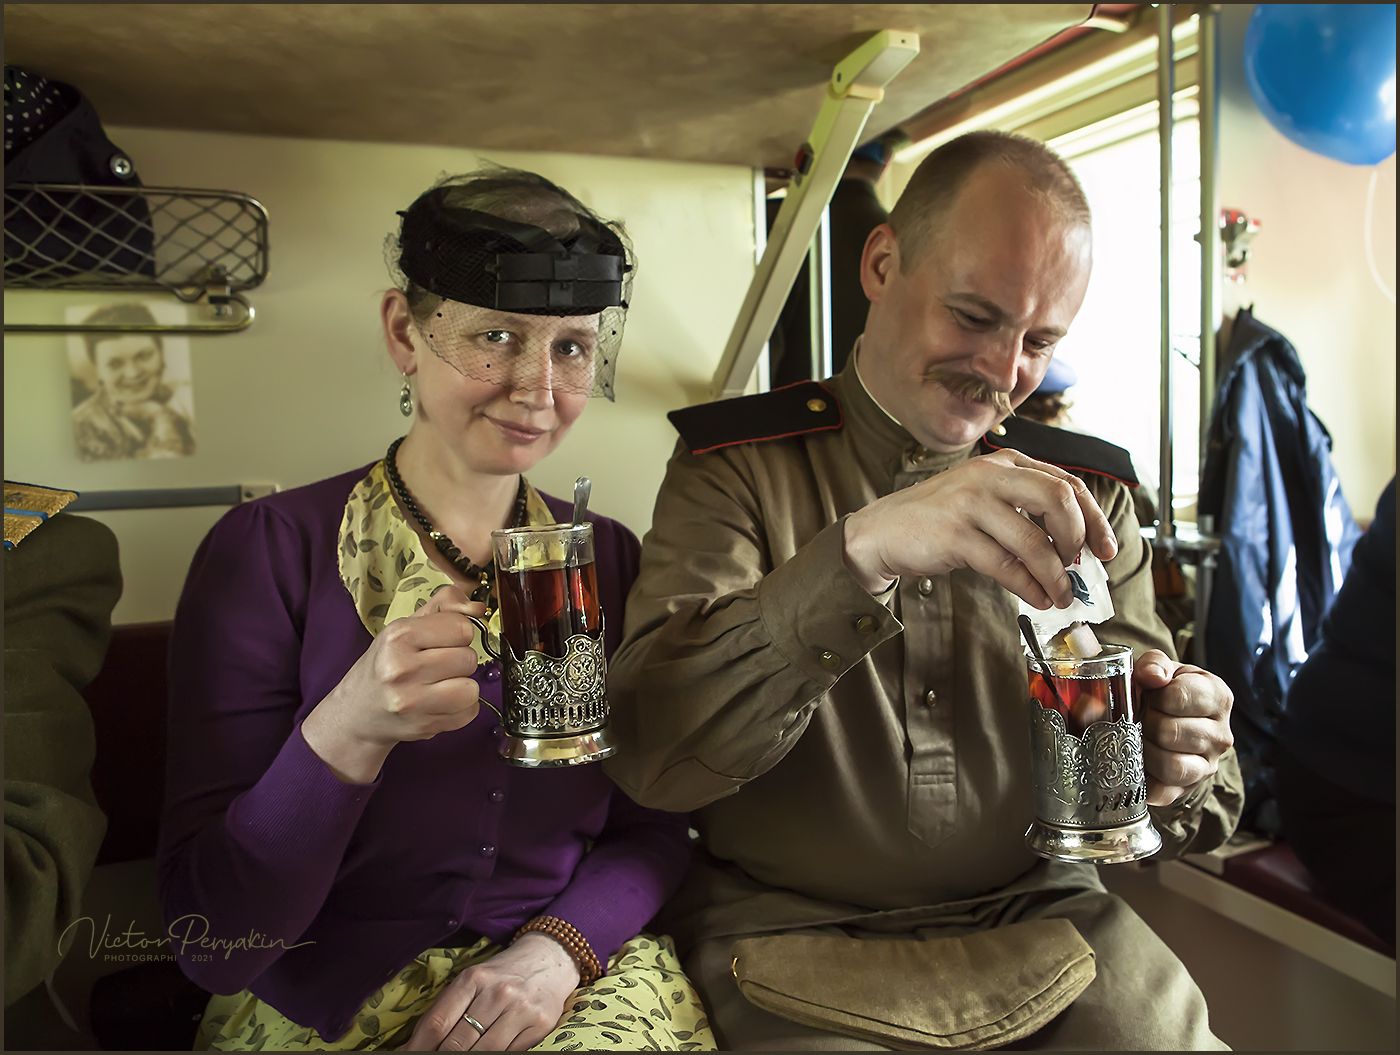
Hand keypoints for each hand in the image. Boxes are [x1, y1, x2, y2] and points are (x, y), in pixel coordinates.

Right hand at [302, 586, 484, 781]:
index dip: (457, 634)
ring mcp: (412, 702)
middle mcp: (402, 669)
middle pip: (469, 659)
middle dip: (459, 661)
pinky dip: (461, 709)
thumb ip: (444, 605)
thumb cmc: (386, 664)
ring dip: (462, 686)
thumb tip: (479, 609)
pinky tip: (439, 704)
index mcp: (399, 636)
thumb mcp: (406, 626)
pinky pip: (469, 712)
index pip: (462, 628)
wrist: (356, 712)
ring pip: (472, 689)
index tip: (441, 642)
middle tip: (437, 666)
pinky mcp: (423, 726)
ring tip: (440, 685)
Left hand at [402, 933, 579, 1050]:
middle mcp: (497, 992)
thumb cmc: (503, 974)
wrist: (549, 959)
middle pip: (457, 1043)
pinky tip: (487, 1054)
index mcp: (473, 978)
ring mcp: (520, 1009)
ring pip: (484, 1053)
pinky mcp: (540, 1024)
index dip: (418, 1047)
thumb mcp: (474, 980)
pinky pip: (510, 1054)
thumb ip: (448, 1009)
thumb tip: (416, 1044)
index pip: (436, 1023)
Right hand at [842, 449, 1118, 607]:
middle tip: (1081, 568)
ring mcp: (971, 502)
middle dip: (1079, 540)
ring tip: (1061, 596)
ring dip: (1056, 576)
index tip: (1106, 550)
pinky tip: (1036, 598)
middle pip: (1059, 500)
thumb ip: (1026, 512)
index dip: (1095, 520)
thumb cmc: (939, 519)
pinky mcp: (955, 534)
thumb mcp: (986, 500)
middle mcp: (990, 475)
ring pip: (1034, 542)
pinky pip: (1006, 566)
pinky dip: (1029, 587)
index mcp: (1005, 463)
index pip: (1068, 484)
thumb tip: (1076, 550)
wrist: (883, 532)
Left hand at [1135, 650, 1234, 806]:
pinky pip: (1161, 792)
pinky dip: (1142, 778)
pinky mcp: (1187, 790)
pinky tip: (1138, 761)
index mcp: (1218, 697)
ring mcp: (1207, 766)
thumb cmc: (1163, 690)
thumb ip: (1154, 664)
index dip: (1154, 696)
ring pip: (1170, 765)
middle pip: (1170, 732)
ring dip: (1144, 749)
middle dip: (1145, 722)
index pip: (1179, 697)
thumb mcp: (1161, 668)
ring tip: (1137, 737)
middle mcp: (1221, 735)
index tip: (1149, 695)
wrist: (1166, 719)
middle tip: (1139, 717)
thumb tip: (1151, 675)